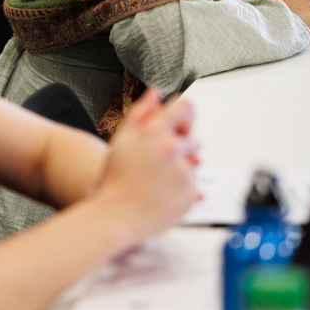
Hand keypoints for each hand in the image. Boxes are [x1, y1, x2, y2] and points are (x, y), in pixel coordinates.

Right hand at [95, 90, 198, 239]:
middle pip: (193, 137)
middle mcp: (173, 150)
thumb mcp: (122, 139)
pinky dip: (182, 188)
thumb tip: (156, 95)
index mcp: (156, 133)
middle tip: (158, 158)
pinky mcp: (190, 194)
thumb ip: (141, 112)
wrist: (116, 215)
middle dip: (180, 145)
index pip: (186, 108)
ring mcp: (184, 173)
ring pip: (194, 163)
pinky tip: (162, 192)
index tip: (180, 122)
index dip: (184, 114)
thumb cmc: (115, 178)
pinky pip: (194, 185)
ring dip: (181, 167)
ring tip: (157, 179)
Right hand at [258, 0, 309, 31]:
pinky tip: (305, 31)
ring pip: (308, 8)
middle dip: (294, 7)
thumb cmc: (256, 16)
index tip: (278, 10)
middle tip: (285, 20)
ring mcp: (306, 1)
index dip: (282, 0)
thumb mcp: (254, 1)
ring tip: (292, 28)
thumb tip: (261, 1)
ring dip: (302, 16)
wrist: (265, 27)